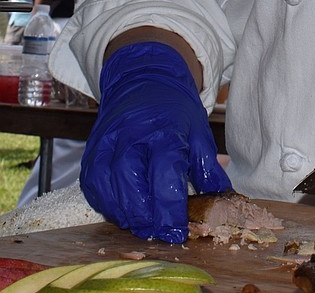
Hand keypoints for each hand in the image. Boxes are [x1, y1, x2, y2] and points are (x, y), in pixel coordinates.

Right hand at [80, 41, 230, 242]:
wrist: (145, 81)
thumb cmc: (175, 111)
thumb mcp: (199, 132)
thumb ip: (208, 167)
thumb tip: (221, 199)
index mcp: (164, 131)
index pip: (165, 177)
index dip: (171, 212)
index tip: (178, 233)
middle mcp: (131, 135)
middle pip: (131, 186)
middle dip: (145, 217)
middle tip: (160, 232)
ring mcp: (107, 143)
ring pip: (108, 189)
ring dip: (125, 215)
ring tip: (144, 224)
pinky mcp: (91, 151)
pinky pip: (93, 186)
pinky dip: (107, 204)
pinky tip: (124, 209)